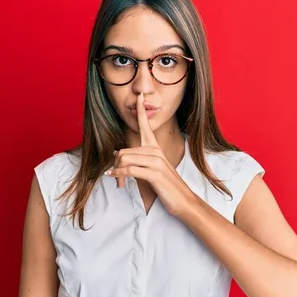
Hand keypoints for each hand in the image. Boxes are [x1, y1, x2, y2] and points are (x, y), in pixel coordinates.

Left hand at [104, 91, 195, 217]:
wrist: (184, 201)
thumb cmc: (166, 186)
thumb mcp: (151, 171)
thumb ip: (137, 160)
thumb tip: (117, 154)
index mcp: (155, 148)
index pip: (146, 124)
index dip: (141, 109)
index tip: (139, 95)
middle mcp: (156, 151)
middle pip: (123, 151)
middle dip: (114, 165)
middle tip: (113, 177)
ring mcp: (156, 162)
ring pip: (124, 160)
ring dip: (116, 173)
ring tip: (117, 182)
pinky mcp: (155, 173)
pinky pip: (130, 170)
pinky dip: (119, 175)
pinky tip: (116, 180)